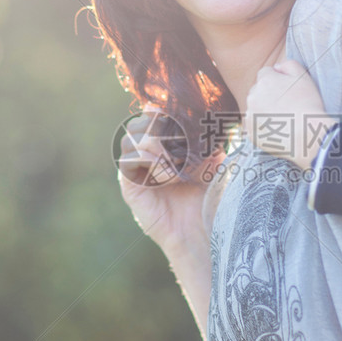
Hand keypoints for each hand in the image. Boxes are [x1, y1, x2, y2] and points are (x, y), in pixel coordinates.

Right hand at [117, 109, 215, 257]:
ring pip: (130, 138)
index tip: (177, 115)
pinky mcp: (129, 185)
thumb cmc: (209, 196)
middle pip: (138, 122)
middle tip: (177, 139)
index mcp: (165, 144)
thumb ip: (207, 137)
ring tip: (174, 161)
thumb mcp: (213, 161)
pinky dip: (147, 161)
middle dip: (156, 125)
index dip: (161, 110)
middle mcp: (147, 154)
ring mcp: (136, 169)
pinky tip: (167, 175)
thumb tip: (208, 115)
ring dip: (153, 144)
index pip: (151, 114)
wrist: (201, 230)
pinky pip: (127, 161)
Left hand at [245, 59, 336, 170]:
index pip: (265, 74)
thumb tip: (276, 67)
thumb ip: (289, 65)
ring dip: (263, 110)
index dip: (277, 81)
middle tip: (285, 105)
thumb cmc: (308, 104)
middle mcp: (252, 96)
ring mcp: (250, 114)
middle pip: (257, 91)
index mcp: (264, 80)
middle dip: (267, 95)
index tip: (287, 90)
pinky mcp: (250, 131)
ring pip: (255, 108)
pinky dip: (262, 126)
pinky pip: (254, 125)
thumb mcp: (304, 77)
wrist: (306, 134)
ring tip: (282, 119)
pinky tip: (277, 129)